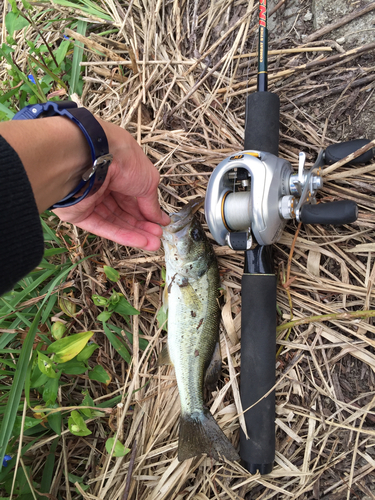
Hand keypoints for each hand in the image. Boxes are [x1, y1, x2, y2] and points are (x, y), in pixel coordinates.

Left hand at [53, 120, 169, 250]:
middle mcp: (103, 183)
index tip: (160, 223)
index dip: (147, 210)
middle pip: (124, 210)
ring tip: (153, 244)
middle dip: (143, 225)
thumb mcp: (148, 179)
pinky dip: (121, 235)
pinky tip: (139, 242)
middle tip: (158, 237)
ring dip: (135, 233)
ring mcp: (89, 198)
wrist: (90, 159)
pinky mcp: (78, 212)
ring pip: (115, 220)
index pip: (134, 194)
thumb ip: (152, 202)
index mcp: (118, 169)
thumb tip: (159, 218)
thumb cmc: (121, 160)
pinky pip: (101, 226)